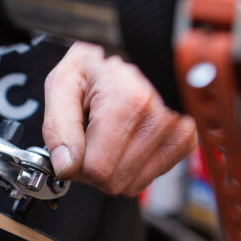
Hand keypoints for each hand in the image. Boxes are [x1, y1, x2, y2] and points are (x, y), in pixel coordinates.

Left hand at [42, 43, 196, 196]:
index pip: (98, 168)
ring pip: (130, 184)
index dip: (75, 162)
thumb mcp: (60, 85)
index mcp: (128, 99)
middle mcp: (158, 116)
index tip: (73, 141)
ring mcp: (175, 131)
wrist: (121, 57)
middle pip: (114, 180)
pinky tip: (124, 139)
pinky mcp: (183, 141)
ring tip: (107, 133)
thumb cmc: (90, 70)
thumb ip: (57, 126)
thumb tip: (66, 165)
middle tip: (88, 135)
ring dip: (111, 167)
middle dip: (92, 166)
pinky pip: (145, 180)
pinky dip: (129, 167)